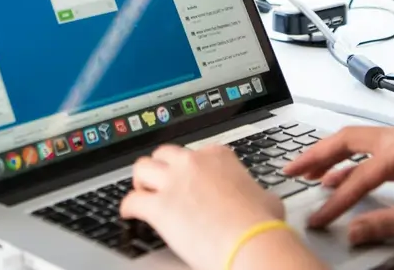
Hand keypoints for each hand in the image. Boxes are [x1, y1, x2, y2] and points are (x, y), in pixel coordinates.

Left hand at [120, 144, 285, 269]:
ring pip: (142, 167)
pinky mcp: (159, 206)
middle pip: (164, 154)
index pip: (194, 153)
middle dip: (160, 167)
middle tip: (160, 182)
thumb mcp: (266, 198)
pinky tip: (129, 213)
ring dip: (141, 180)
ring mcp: (174, 181)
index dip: (188, 168)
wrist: (252, 241)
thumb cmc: (261, 224)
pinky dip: (128, 207)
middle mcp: (193, 162)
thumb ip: (256, 192)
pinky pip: (132, 200)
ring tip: (142, 192)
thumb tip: (262, 200)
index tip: (187, 179)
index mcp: (217, 156)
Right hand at [284, 126, 393, 245]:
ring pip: (355, 144)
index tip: (320, 219)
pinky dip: (349, 165)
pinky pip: (368, 155)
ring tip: (305, 172)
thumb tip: (354, 232)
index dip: (338, 201)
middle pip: (347, 140)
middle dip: (317, 155)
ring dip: (329, 157)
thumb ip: (392, 222)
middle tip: (291, 170)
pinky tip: (335, 179)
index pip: (361, 174)